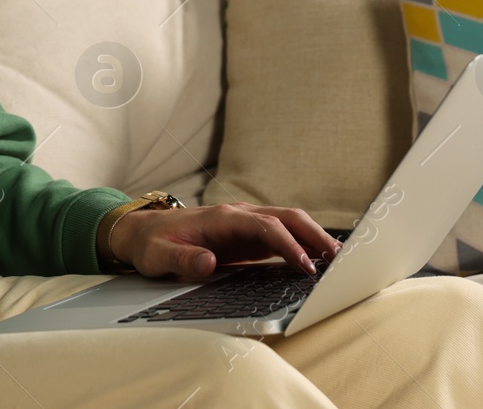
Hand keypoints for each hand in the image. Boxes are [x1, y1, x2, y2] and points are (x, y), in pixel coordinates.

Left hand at [109, 202, 341, 280]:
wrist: (143, 232)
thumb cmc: (152, 244)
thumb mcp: (159, 256)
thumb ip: (183, 259)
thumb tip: (208, 263)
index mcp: (222, 218)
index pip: (265, 226)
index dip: (288, 244)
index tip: (305, 265)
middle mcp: (239, 216)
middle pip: (286, 217)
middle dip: (314, 235)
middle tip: (339, 260)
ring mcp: (246, 224)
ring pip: (289, 224)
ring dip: (314, 238)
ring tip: (339, 261)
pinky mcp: (248, 237)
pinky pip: (282, 236)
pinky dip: (303, 245)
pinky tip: (319, 260)